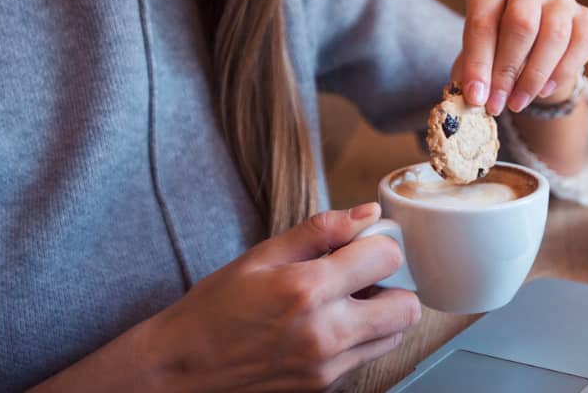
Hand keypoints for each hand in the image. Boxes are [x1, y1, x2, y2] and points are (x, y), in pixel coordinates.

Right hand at [143, 203, 419, 391]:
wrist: (181, 368)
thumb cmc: (215, 309)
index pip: (387, 257)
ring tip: (343, 303)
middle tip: (363, 277)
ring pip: (394, 336)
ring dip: (381, 315)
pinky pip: (366, 357)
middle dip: (393, 285)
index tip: (363, 244)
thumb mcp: (261, 256)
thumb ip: (320, 231)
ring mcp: (327, 366)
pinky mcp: (325, 386)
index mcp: (307, 289)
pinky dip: (359, 340)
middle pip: (406, 306)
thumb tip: (367, 212)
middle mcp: (325, 332)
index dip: (380, 243)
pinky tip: (326, 327)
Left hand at [453, 0, 587, 114]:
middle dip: (506, 71)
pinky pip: (581, 44)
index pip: (483, 21)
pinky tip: (543, 91)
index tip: (476, 96)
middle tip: (496, 104)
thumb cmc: (495, 46)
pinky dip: (562, 72)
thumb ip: (472, 72)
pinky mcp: (585, 15)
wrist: (529, 44)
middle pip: (521, 24)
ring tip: (517, 103)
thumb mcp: (476, 53)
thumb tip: (473, 98)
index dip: (478, 63)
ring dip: (533, 77)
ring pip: (554, 35)